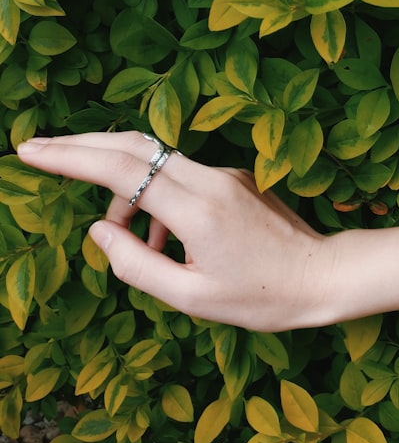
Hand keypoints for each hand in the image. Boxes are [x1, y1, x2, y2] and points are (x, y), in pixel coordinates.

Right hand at [16, 132, 338, 331]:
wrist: (325, 276)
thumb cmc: (262, 297)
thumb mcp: (192, 297)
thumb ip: (136, 264)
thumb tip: (98, 230)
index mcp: (198, 210)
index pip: (122, 169)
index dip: (70, 157)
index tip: (30, 151)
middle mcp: (212, 180)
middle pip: (135, 146)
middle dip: (81, 144)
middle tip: (37, 148)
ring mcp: (227, 175)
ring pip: (157, 160)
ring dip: (124, 185)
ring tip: (128, 239)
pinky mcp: (236, 179)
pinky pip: (182, 177)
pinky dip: (156, 197)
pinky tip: (162, 239)